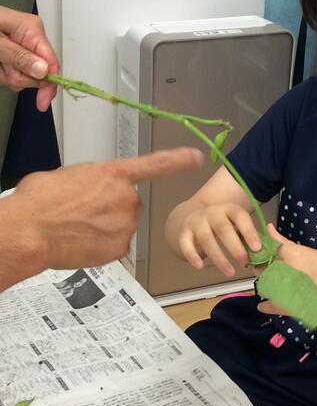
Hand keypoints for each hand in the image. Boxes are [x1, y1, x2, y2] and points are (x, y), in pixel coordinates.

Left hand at [0, 6, 58, 110]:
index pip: (51, 62)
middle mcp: (30, 39)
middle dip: (16, 75)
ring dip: (6, 74)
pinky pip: (14, 75)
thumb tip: (43, 69)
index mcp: (31, 29)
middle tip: (0, 64)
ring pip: (24, 77)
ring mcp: (22, 48)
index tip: (42, 101)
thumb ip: (18, 56)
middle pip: (38, 73)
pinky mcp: (14, 56)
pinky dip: (2, 73)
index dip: (49, 84)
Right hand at [11, 147, 203, 269]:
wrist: (29, 230)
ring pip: (122, 225)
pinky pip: (115, 245)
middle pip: (129, 203)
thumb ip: (93, 181)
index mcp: (114, 174)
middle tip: (82, 210)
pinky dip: (101, 245)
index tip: (197, 158)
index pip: (156, 165)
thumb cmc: (40, 201)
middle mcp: (126, 197)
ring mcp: (125, 224)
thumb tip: (92, 191)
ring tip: (77, 225)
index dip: (179, 161)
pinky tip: (80, 240)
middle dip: (111, 207)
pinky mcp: (119, 247)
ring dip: (105, 226)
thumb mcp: (70, 175)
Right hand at [167, 201, 262, 276]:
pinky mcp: (184, 232)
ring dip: (218, 256)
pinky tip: (200, 266)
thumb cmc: (223, 224)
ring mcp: (197, 221)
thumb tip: (266, 249)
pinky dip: (192, 255)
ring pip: (206, 238)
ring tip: (229, 272)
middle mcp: (212, 213)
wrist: (195, 216)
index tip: (257, 248)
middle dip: (234, 246)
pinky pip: (186, 244)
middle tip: (244, 262)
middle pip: (222, 228)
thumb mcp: (236, 223)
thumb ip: (248, 234)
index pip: (240, 217)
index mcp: (229, 209)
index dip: (249, 232)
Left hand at [256, 224, 316, 322]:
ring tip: (278, 284)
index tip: (265, 254)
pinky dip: (266, 305)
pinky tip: (265, 304)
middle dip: (264, 269)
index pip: (266, 250)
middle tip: (275, 271)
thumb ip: (286, 243)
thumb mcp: (311, 253)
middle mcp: (286, 272)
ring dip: (267, 284)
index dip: (263, 252)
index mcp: (293, 255)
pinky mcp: (289, 308)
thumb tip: (268, 228)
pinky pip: (269, 306)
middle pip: (263, 268)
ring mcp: (286, 290)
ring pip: (264, 285)